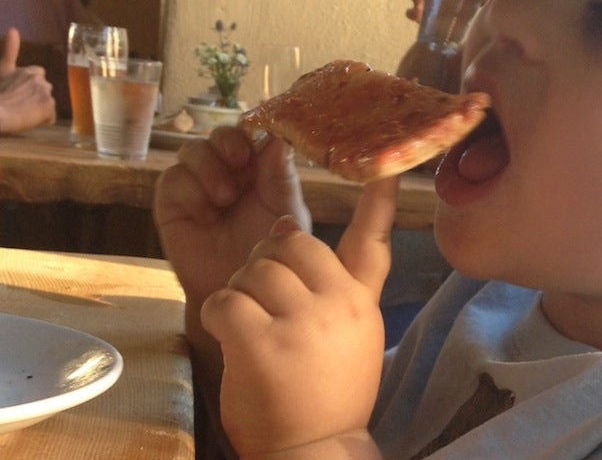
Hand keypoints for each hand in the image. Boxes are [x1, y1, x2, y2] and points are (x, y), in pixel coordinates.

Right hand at [0, 28, 55, 132]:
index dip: (28, 84)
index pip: (38, 76)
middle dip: (36, 95)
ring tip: (24, 112)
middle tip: (20, 103)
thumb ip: (10, 49)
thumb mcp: (2, 68)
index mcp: (34, 71)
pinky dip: (43, 120)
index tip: (18, 90)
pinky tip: (31, 120)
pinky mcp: (50, 109)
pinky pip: (50, 117)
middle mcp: (44, 81)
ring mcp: (48, 96)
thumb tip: (13, 28)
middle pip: (44, 90)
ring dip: (39, 108)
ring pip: (47, 103)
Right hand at [154, 127, 309, 314]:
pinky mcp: (172, 202)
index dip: (255, 127)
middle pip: (220, 134)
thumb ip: (282, 176)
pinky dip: (190, 190)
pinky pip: (173, 179)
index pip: (253, 131)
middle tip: (240, 161)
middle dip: (229, 141)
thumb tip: (281, 137)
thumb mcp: (285, 211)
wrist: (241, 293)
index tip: (263, 137)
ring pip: (193, 149)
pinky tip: (206, 214)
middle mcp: (227, 169)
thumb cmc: (268, 251)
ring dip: (209, 167)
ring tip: (225, 197)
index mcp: (259, 166)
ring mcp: (197, 183)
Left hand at [201, 176, 397, 458]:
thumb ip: (329, 282)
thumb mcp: (351, 336)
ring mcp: (302, 325)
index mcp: (359, 302)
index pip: (373, 243)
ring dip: (237, 292)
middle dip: (262, 262)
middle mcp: (337, 306)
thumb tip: (287, 224)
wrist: (314, 452)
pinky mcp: (264, 346)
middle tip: (260, 297)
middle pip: (288, 244)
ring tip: (246, 326)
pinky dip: (215, 314)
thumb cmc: (324, 395)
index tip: (386, 169)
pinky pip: (225, 300)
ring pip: (252, 269)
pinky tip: (227, 335)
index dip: (379, 203)